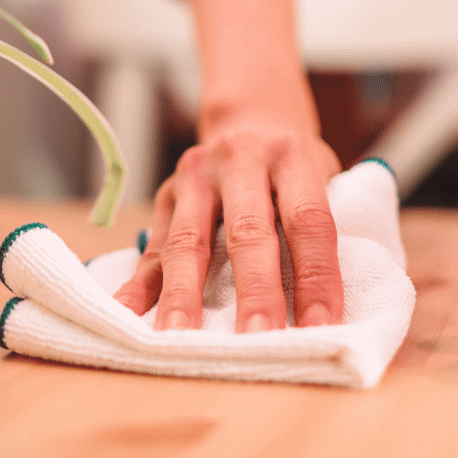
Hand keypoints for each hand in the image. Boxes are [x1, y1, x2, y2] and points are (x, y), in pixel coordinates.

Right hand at [113, 118, 343, 331]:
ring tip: (181, 338)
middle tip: (258, 338)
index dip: (316, 275)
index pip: (309, 220)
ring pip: (190, 240)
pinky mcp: (166, 194)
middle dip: (255, 290)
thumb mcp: (325, 176)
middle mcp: (242, 159)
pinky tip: (129, 314)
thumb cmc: (295, 167)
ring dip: (185, 294)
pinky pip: (153, 245)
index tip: (321, 325)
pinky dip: (139, 283)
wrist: (250, 119)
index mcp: (292, 156)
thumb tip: (329, 307)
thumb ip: (325, 227)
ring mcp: (197, 176)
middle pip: (248, 232)